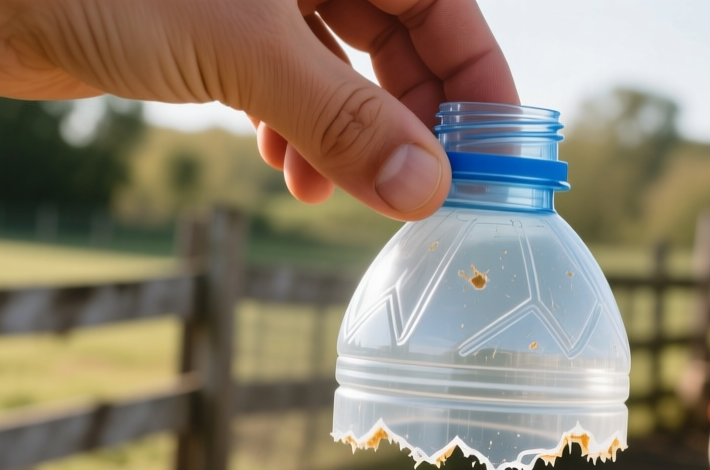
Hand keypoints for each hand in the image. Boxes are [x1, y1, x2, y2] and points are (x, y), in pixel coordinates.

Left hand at [0, 0, 516, 218]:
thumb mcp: (246, 50)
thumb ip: (344, 119)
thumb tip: (430, 192)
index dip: (476, 76)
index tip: (498, 152)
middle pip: (399, 36)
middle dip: (414, 119)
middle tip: (429, 193)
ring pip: (342, 69)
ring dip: (353, 139)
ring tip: (341, 196)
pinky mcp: (210, 33)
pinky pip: (287, 87)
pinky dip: (297, 135)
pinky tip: (288, 175)